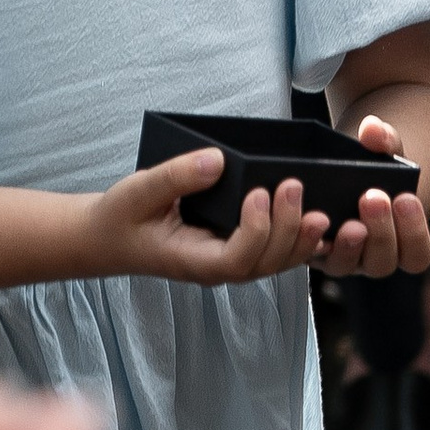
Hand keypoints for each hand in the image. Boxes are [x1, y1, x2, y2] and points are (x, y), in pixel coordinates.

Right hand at [83, 151, 335, 286]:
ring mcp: (228, 262)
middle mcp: (216, 269)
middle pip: (264, 263)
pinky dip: (296, 238)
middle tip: (295, 185)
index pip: (235, 260)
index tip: (258, 193)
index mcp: (192, 261)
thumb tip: (218, 160)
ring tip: (319, 208)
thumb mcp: (138, 191)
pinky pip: (273, 252)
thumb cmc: (122, 216)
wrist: (110, 238)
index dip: (254, 231)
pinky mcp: (235, 249)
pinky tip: (314, 217)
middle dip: (287, 228)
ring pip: (275, 263)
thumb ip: (176, 177)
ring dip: (299, 238)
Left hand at [310, 114, 429, 281]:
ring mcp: (341, 257)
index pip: (417, 255)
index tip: (406, 197)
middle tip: (372, 197)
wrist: (346, 177)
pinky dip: (308, 239)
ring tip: (343, 218)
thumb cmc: (375, 172)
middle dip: (379, 231)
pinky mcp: (311, 251)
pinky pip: (310, 255)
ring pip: (345, 265)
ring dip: (345, 244)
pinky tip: (309, 217)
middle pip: (382, 263)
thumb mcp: (386, 155)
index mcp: (402, 244)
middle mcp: (372, 258)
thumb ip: (386, 140)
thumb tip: (372, 129)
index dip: (414, 232)